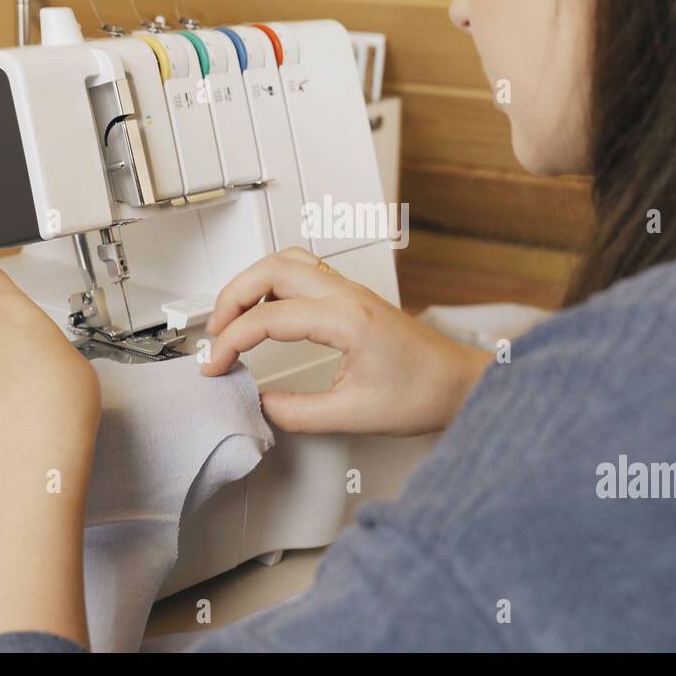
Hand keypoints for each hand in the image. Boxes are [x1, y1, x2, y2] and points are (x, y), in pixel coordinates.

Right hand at [201, 247, 491, 435]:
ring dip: (252, 283)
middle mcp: (347, 295)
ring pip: (287, 261)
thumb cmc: (424, 393)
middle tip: (215, 334)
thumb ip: (298, 412)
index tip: (216, 366)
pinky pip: (304, 271)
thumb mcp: (354, 415)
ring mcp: (350, 291)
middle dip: (231, 297)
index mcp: (346, 319)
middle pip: (271, 268)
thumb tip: (262, 404)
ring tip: (233, 318)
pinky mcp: (352, 298)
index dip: (232, 341)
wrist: (460, 383)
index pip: (269, 317)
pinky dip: (273, 284)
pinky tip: (265, 311)